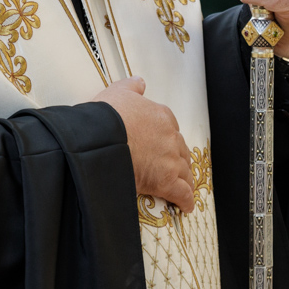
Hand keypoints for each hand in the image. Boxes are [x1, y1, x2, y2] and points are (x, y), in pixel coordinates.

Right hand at [91, 77, 194, 212]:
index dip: (167, 139)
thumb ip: (131, 87)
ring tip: (182, 186)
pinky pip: (182, 193)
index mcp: (161, 116)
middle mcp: (170, 137)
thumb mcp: (118, 92)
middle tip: (173, 166)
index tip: (163, 144)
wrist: (102, 138)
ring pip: (184, 171)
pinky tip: (185, 205)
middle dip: (178, 159)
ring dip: (184, 179)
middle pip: (181, 150)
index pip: (171, 129)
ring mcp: (170, 160)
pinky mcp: (165, 181)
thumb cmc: (107, 118)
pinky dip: (185, 200)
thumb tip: (139, 83)